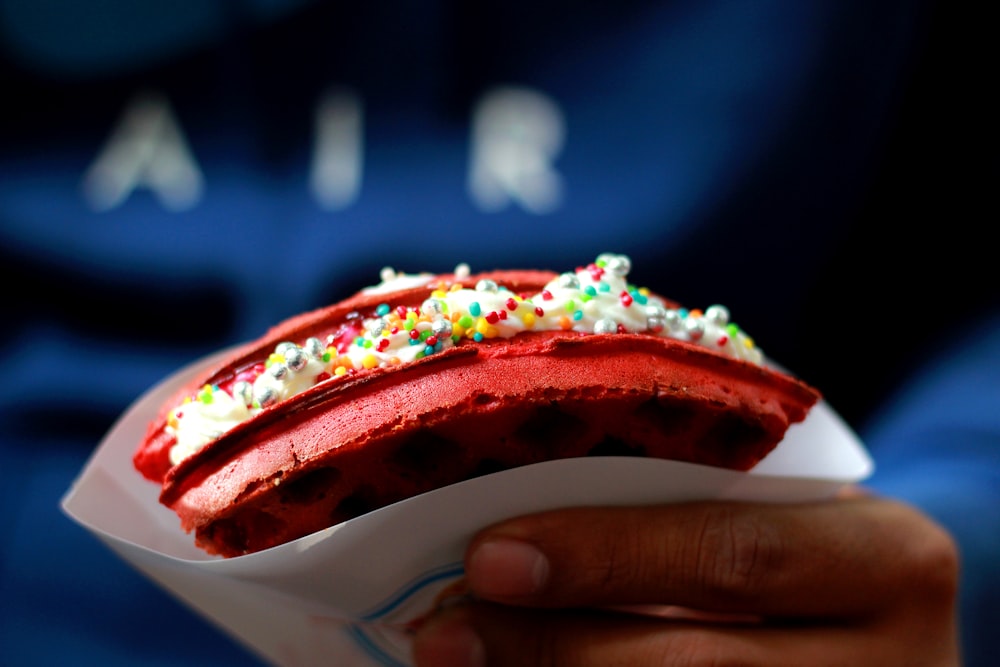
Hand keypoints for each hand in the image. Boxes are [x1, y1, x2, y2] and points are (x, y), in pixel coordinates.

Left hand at [412, 490, 959, 665]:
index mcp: (888, 562)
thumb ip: (672, 514)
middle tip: (447, 635)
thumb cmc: (799, 549)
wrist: (871, 631)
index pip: (737, 556)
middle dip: (561, 650)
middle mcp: (898, 662)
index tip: (490, 559)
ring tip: (459, 665)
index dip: (608, 559)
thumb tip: (503, 539)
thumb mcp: (773, 514)